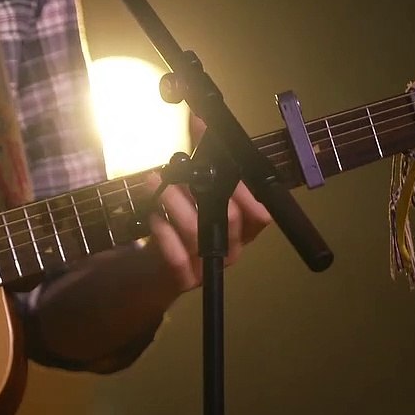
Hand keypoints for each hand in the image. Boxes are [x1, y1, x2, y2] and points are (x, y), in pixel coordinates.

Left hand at [143, 173, 271, 292]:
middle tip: (181, 172)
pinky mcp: (186, 279)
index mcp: (240, 231)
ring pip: (197, 231)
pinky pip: (177, 256)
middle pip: (230, 218)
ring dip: (175, 202)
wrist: (158, 269)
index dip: (247, 193)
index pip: (259, 215)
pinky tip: (155, 217)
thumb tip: (200, 135)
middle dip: (205, 189)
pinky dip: (163, 232)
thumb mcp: (196, 204)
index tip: (225, 169)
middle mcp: (230, 249)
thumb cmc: (180, 230)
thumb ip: (203, 178)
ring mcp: (209, 266)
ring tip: (157, 184)